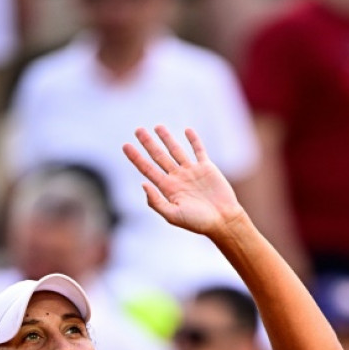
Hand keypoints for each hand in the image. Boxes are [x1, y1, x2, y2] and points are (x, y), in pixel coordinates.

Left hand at [124, 126, 245, 237]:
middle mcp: (177, 178)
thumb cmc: (198, 222)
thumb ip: (156, 201)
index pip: (147, 169)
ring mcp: (192, 172)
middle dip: (148, 143)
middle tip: (137, 129)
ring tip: (157, 126)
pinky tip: (187, 130)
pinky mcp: (207, 168)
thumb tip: (143, 184)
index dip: (136, 157)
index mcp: (167, 188)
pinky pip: (199, 150)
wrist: (223, 221)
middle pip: (159, 156)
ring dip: (167, 138)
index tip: (125, 145)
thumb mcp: (173, 215)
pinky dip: (193, 140)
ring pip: (176, 150)